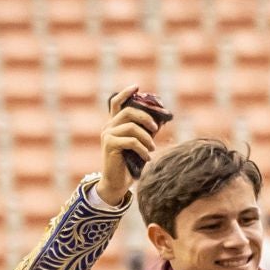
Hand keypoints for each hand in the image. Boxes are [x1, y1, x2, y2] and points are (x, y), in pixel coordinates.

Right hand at [95, 86, 161, 204]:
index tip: (137, 86)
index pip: (116, 102)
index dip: (126, 93)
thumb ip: (146, 131)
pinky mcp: (110, 145)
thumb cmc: (129, 163)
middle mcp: (109, 126)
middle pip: (129, 112)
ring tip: (152, 150)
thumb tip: (161, 120)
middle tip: (156, 129)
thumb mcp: (139, 143)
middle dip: (146, 118)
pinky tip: (147, 158)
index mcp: (114, 123)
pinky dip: (142, 149)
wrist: (117, 182)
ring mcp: (108, 135)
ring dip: (147, 139)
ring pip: (132, 127)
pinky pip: (131, 141)